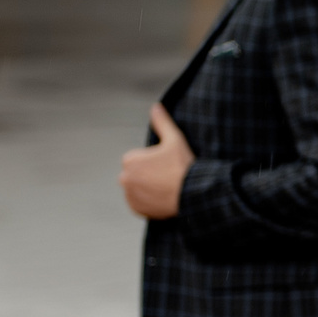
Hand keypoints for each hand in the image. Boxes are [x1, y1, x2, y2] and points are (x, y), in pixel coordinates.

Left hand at [120, 103, 193, 219]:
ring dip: (147, 188)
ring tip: (167, 187)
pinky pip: (140, 203)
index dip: (153, 160)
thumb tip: (156, 107)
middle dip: (148, 174)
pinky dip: (149, 201)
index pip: (138, 158)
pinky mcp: (137, 210)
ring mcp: (130, 196)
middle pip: (136, 174)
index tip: (166, 165)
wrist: (192, 194)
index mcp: (130, 160)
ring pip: (138, 188)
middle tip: (168, 177)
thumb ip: (162, 122)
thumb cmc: (183, 166)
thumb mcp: (174, 140)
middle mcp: (125, 179)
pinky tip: (163, 197)